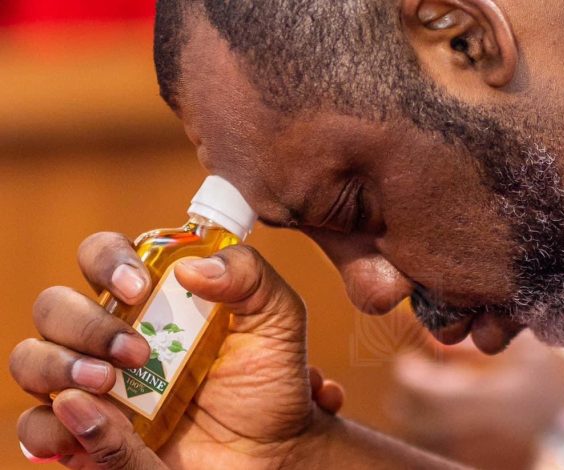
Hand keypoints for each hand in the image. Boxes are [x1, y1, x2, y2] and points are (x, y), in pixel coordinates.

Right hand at [10, 232, 343, 468]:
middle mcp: (112, 334)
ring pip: (32, 361)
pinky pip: (40, 428)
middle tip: (137, 352)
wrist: (275, 450)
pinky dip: (54, 426)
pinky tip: (97, 422)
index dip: (107, 261)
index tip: (139, 286)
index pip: (101, 256)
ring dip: (59, 367)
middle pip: (55, 307)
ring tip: (110, 383)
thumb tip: (192, 267)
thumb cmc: (271, 379)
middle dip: (85, 324)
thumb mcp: (277, 318)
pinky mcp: (88, 435)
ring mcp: (96, 384)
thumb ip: (248, 275)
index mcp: (151, 298)